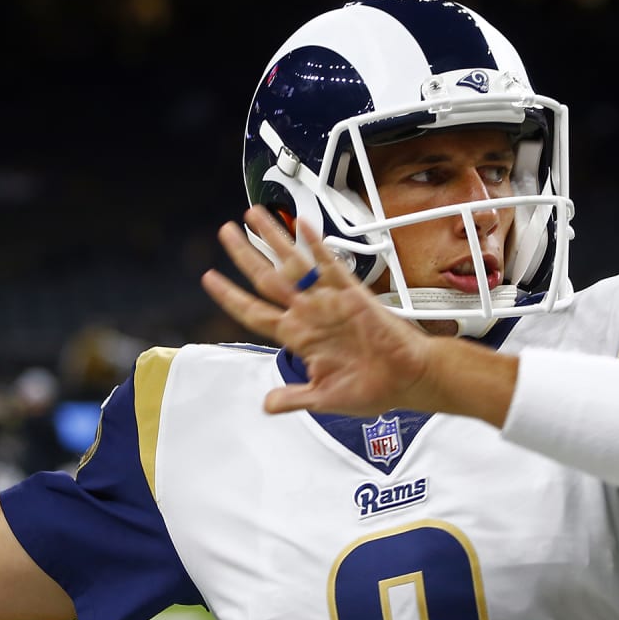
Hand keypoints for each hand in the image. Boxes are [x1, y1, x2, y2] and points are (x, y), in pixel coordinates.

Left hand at [201, 206, 435, 416]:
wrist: (408, 379)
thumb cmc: (372, 388)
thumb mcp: (324, 398)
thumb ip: (294, 398)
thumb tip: (267, 405)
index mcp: (299, 337)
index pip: (254, 312)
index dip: (230, 296)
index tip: (209, 279)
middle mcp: (309, 314)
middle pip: (266, 279)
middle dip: (244, 255)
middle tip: (225, 231)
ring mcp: (329, 301)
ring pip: (293, 263)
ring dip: (274, 239)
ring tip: (254, 214)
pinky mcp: (353, 294)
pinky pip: (331, 264)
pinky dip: (317, 245)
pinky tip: (302, 225)